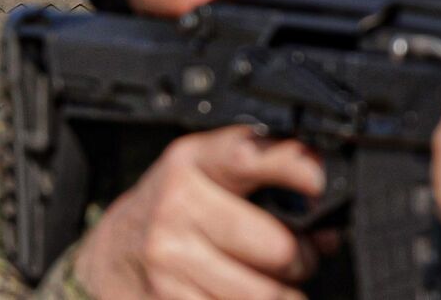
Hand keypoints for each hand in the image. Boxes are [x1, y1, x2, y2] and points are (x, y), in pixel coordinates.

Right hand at [74, 126, 324, 299]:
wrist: (113, 250)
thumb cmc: (179, 204)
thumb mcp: (215, 170)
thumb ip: (271, 178)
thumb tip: (328, 227)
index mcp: (197, 161)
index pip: (251, 155)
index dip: (297, 169)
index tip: (322, 185)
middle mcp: (178, 208)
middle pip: (276, 247)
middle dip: (305, 258)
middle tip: (304, 257)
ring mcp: (169, 260)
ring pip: (263, 294)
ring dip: (286, 294)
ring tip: (281, 282)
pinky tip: (246, 295)